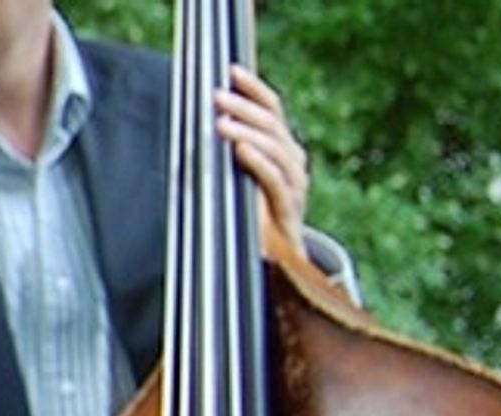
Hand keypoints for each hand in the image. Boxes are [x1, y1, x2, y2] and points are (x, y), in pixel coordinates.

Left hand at [215, 64, 308, 254]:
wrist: (281, 259)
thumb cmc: (257, 216)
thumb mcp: (244, 178)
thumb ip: (234, 154)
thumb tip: (205, 125)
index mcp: (283, 148)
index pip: (272, 109)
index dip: (254, 88)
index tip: (231, 70)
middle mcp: (293, 161)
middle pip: (271, 124)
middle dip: (243, 107)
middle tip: (217, 96)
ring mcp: (295, 183)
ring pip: (274, 147)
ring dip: (246, 132)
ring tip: (222, 123)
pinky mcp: (289, 206)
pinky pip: (274, 179)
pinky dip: (258, 161)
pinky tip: (242, 150)